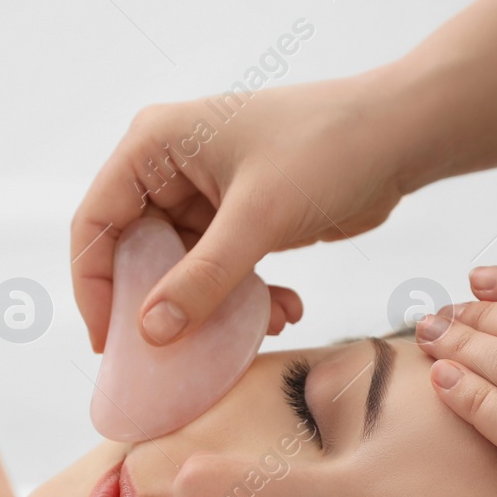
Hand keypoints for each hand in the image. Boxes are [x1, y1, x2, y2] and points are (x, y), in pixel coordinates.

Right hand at [71, 72, 412, 351]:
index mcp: (155, 144)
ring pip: (181, 272)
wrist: (403, 135)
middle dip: (158, 307)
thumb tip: (150, 334)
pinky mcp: (240, 219)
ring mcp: (206, 194)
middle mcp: (171, 166)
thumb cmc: (329, 150)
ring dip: (214, 310)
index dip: (93, 287)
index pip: (95, 222)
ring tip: (253, 331)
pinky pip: (221, 274)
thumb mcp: (260, 219)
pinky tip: (285, 312)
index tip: (109, 344)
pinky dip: (245, 300)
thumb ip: (203, 280)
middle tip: (169, 360)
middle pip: (134, 253)